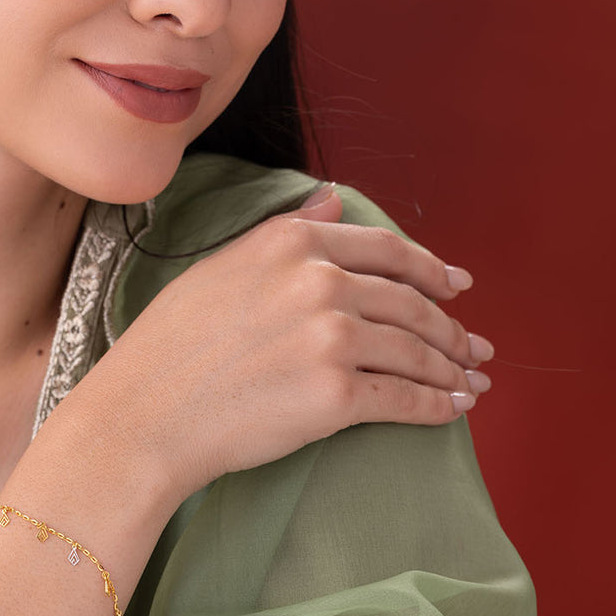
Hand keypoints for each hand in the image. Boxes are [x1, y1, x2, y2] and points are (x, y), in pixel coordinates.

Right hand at [70, 183, 490, 503]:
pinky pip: (406, 399)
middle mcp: (317, 281)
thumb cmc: (169, 347)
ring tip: (469, 382)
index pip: (384, 249)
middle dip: (451, 328)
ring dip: (451, 369)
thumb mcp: (222, 268)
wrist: (143, 415)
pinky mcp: (336, 396)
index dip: (431, 268)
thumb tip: (333, 199)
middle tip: (472, 346)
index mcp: (289, 242)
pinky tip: (452, 410)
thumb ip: (285, 231)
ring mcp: (330, 338)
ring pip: (416, 350)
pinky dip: (438, 406)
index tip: (457, 285)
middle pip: (411, 301)